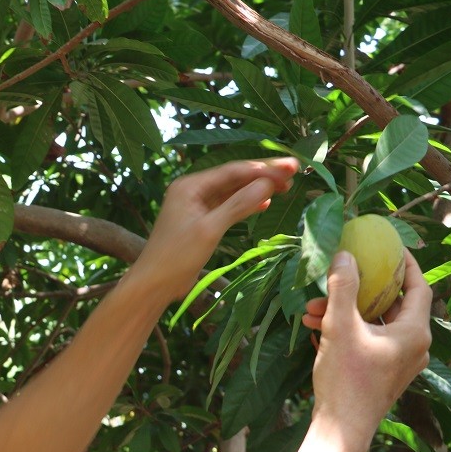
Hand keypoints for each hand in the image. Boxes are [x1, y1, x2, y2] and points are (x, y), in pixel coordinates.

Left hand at [130, 157, 298, 305]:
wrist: (155, 283)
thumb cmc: (177, 255)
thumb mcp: (210, 229)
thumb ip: (238, 205)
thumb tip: (268, 184)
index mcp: (190, 186)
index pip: (233, 171)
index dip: (263, 168)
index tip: (291, 167)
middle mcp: (192, 190)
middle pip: (234, 178)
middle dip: (263, 175)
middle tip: (295, 170)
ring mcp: (196, 205)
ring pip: (233, 192)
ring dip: (257, 189)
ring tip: (286, 186)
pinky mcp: (201, 221)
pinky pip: (228, 206)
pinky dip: (246, 204)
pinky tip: (265, 203)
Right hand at [302, 248, 431, 441]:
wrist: (340, 429)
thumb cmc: (346, 378)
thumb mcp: (340, 326)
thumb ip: (343, 287)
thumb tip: (344, 255)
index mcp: (414, 332)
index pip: (419, 287)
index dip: (406, 265)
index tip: (389, 248)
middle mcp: (414, 347)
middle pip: (392, 305)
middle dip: (359, 291)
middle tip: (338, 278)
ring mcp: (399, 363)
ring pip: (374, 325)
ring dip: (344, 313)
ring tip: (311, 311)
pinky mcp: (383, 374)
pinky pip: (368, 342)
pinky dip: (346, 331)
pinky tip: (316, 329)